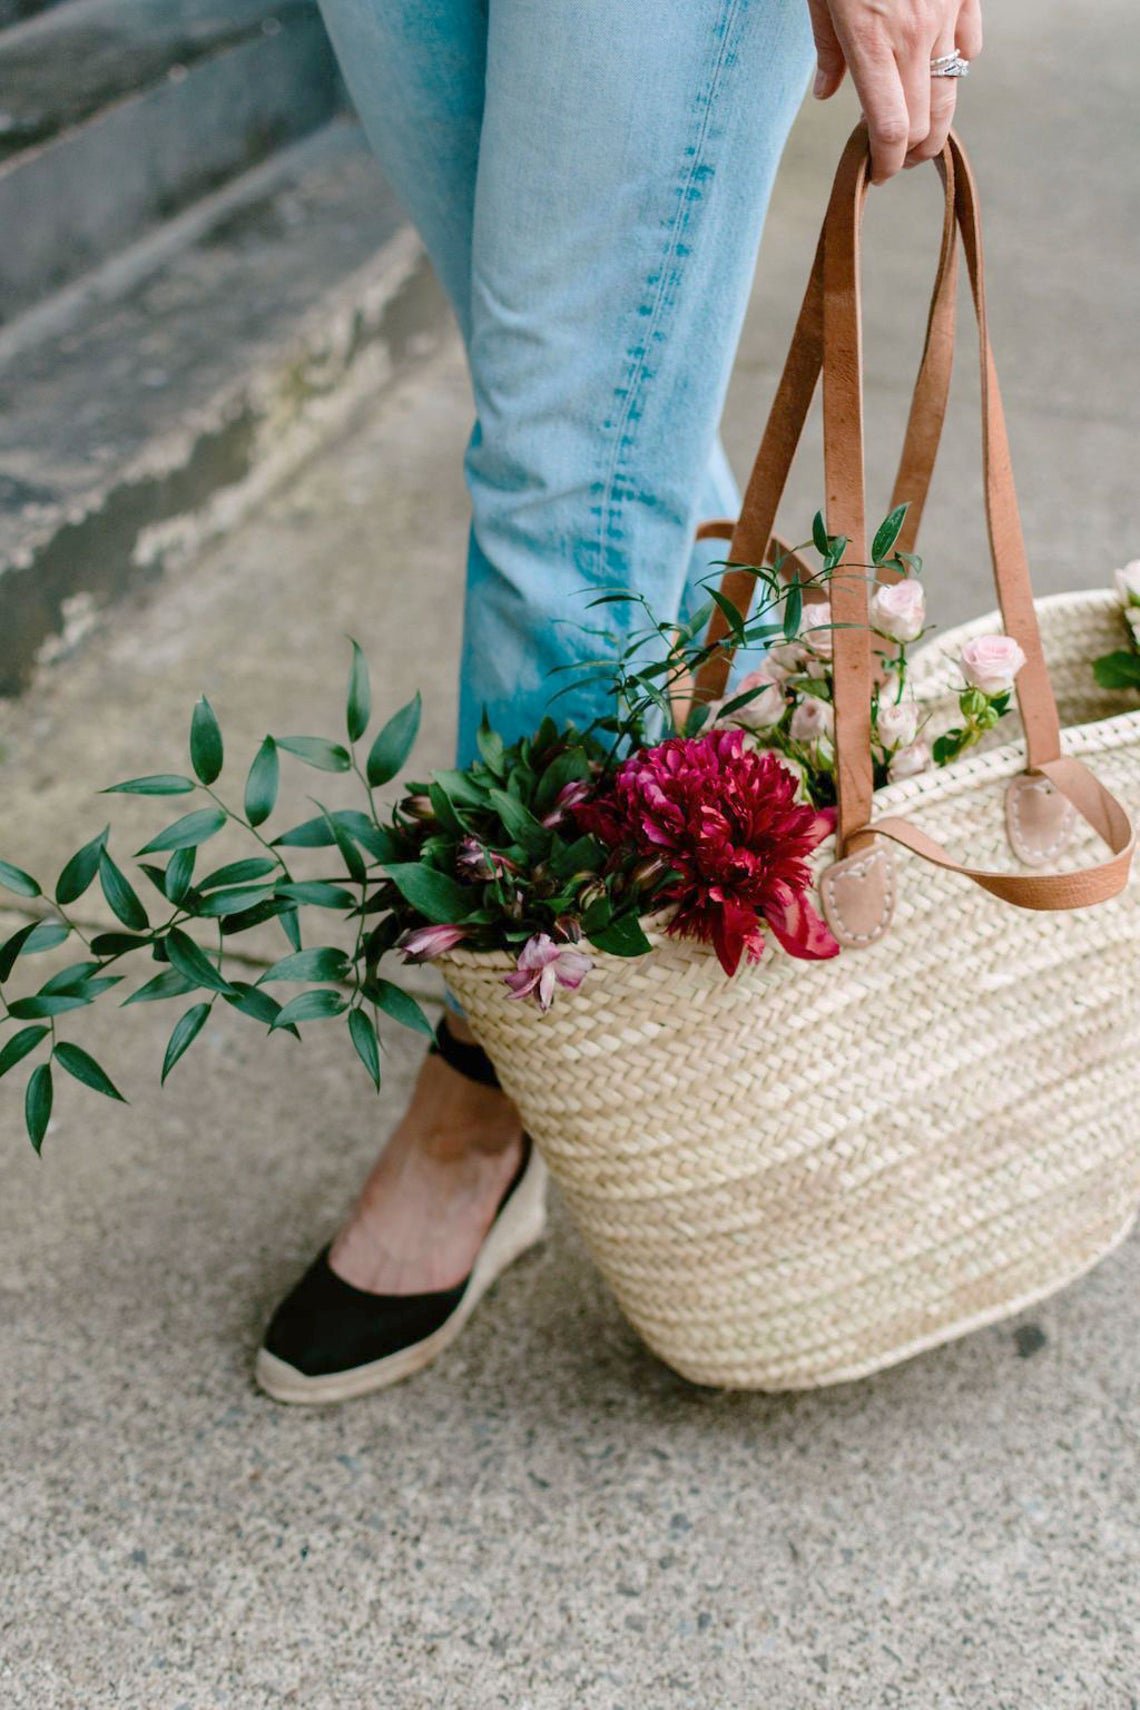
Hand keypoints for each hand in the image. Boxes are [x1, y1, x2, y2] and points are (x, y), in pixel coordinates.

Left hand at [807, 0, 981, 183]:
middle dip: (909, 153)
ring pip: (950, 91)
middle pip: (923, 122)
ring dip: (934, 122)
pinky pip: (970, 44)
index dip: (886, 163)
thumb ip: (827, 46)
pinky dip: (957, 65)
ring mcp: (944, 15)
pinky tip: (936, 68)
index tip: (877, 174)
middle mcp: (914, 35)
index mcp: (870, 39)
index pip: (889, 128)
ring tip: (918, 131)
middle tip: (893, 159)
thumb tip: (824, 94)